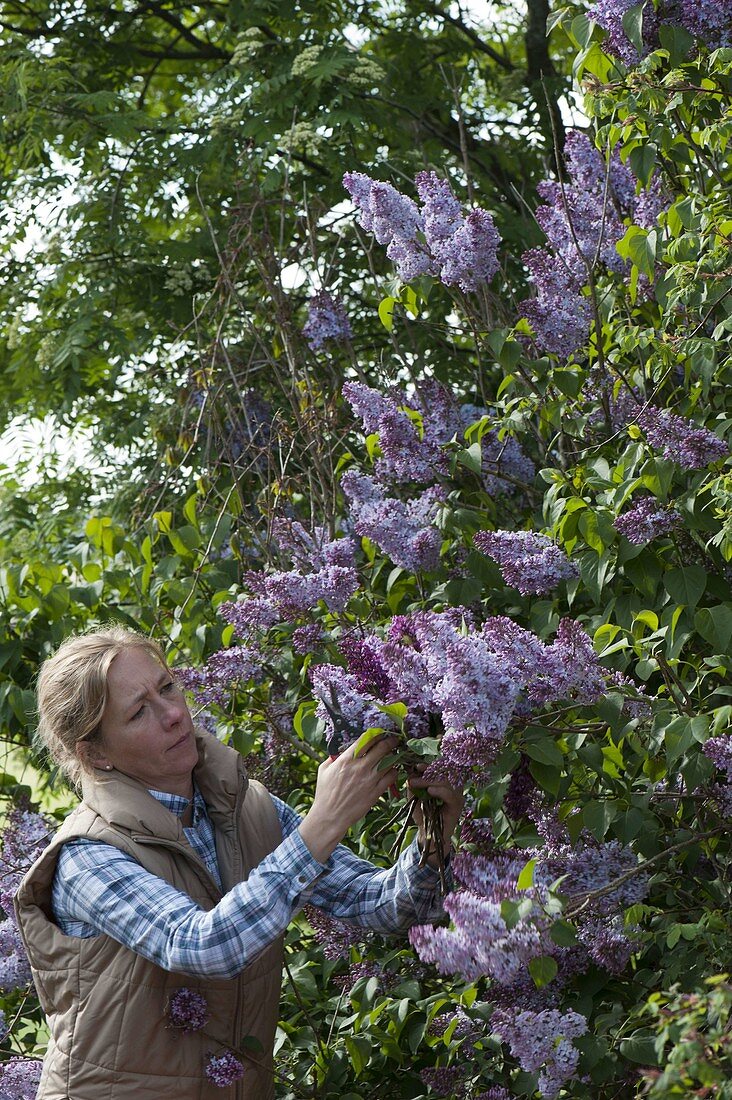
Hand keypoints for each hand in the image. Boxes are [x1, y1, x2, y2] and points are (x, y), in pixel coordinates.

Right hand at [299, 735, 399, 862]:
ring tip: (394, 755)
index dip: (375, 734)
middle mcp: (359, 767)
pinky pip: (392, 776)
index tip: (379, 733)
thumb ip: (332, 758)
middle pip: (382, 747)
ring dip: (394, 756)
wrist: (330, 816)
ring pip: (390, 761)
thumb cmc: (324, 794)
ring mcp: (369, 779)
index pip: (365, 739)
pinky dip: (394, 771)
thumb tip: (340, 750)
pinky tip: (391, 771)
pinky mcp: (376, 792)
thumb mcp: (323, 770)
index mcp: (346, 759)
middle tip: (394, 739)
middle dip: (390, 740)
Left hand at [407, 765, 463, 867]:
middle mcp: (452, 786)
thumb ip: (413, 786)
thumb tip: (410, 773)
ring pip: (446, 781)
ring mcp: (457, 794)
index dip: (428, 766)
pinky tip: (429, 792)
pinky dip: (439, 791)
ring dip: (429, 781)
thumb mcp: (415, 798)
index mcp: (443, 781)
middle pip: (442, 773)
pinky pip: (450, 794)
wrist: (429, 834)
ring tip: (416, 784)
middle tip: (412, 779)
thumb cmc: (423, 814)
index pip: (439, 768)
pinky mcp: (458, 805)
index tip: (417, 766)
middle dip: (426, 774)